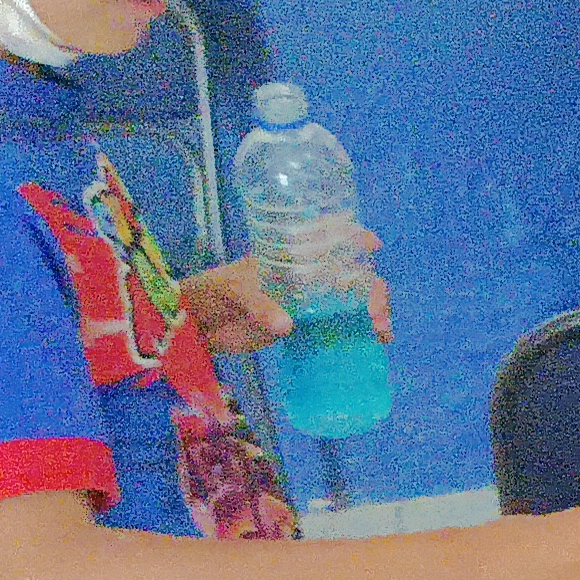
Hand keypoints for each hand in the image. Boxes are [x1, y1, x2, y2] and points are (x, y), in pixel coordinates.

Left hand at [182, 232, 394, 356]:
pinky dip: (358, 332)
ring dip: (371, 312)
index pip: (326, 238)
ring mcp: (306, 301)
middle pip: (349, 274)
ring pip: (349, 300)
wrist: (197, 326)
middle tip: (376, 313)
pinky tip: (375, 342)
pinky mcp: (303, 325)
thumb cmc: (215, 294)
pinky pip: (337, 325)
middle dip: (371, 289)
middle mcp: (304, 275)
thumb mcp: (235, 291)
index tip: (373, 247)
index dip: (353, 237)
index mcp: (289, 257)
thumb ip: (260, 306)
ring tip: (381, 332)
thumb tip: (288, 325)